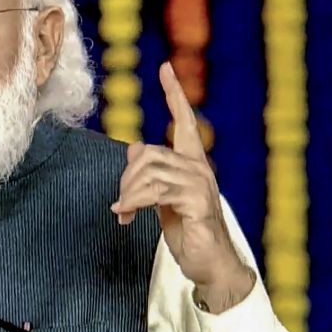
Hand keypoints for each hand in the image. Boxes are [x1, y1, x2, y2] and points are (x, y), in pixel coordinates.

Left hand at [111, 62, 253, 312]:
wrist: (210, 264)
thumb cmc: (187, 229)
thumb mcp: (162, 197)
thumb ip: (151, 173)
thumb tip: (134, 149)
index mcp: (192, 162)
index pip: (183, 120)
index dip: (174, 94)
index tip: (166, 67)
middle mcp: (199, 168)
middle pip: (148, 153)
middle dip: (126, 178)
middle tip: (120, 204)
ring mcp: (201, 185)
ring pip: (150, 172)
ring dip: (129, 194)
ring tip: (123, 214)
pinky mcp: (198, 204)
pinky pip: (156, 192)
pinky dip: (134, 203)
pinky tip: (125, 216)